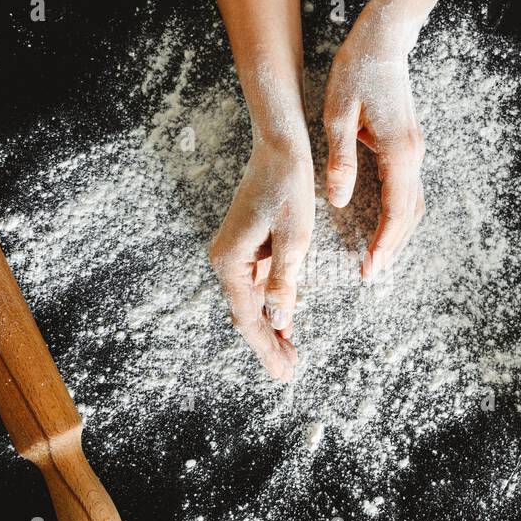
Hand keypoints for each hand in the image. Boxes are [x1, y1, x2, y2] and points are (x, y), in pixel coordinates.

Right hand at [207, 133, 314, 380]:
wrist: (280, 147)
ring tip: (289, 356)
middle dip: (268, 344)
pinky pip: (256, 285)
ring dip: (270, 328)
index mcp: (231, 261)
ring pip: (251, 302)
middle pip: (246, 314)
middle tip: (288, 372)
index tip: (284, 373)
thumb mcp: (295, 239)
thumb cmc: (289, 188)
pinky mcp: (246, 246)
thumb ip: (284, 283)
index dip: (267, 349)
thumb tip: (279, 322)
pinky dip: (271, 305)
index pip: (249, 318)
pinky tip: (286, 323)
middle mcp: (226, 259)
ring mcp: (235, 253)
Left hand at [323, 0, 426, 280]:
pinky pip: (409, 191)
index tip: (370, 269)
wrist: (384, 39)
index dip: (384, 244)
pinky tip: (385, 225)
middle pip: (410, 215)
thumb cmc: (357, 72)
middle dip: (392, 248)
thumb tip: (340, 202)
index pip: (396, 212)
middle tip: (371, 274)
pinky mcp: (408, 145)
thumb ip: (341, 161)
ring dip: (399, 234)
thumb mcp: (339, 114)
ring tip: (378, 258)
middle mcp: (413, 156)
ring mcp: (414, 151)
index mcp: (398, 152)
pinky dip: (400, 215)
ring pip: (414, 205)